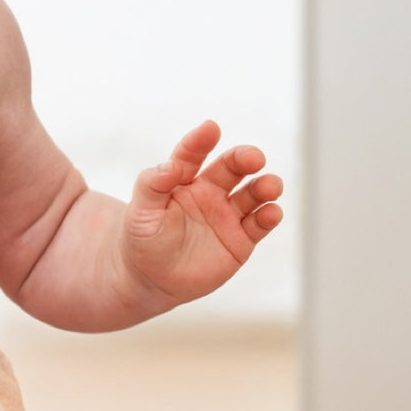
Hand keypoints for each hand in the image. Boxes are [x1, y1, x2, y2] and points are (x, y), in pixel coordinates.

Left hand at [121, 120, 283, 305]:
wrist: (150, 281)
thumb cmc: (142, 242)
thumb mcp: (140, 213)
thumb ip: (152, 185)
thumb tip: (171, 166)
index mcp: (183, 180)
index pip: (192, 154)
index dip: (200, 141)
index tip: (210, 129)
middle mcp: (210, 192)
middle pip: (233, 166)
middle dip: (246, 158)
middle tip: (254, 159)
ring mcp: (228, 214)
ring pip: (254, 192)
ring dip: (266, 185)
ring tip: (269, 187)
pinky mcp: (241, 239)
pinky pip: (261, 223)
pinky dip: (270, 215)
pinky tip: (270, 213)